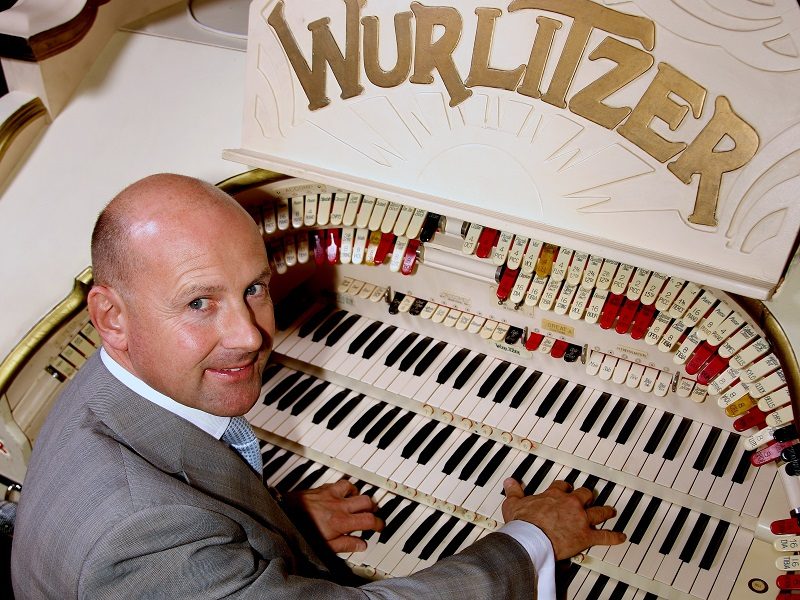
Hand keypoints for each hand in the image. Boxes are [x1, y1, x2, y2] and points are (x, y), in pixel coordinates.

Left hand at [284, 479, 382, 552]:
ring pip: (354, 488)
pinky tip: (343, 493)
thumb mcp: (325, 546)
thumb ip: (346, 544)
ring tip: (358, 503)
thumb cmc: (301, 530)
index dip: (378, 524)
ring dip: (359, 495)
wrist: (282, 513)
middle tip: (371, 515)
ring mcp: (331, 495)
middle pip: (366, 501)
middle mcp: (339, 506)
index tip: (379, 527)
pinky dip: (346, 488)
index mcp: (341, 522)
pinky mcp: (323, 488)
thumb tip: (361, 545)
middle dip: (372, 508)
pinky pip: (340, 483)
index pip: (369, 520)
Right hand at [501, 479, 624, 560]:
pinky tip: (621, 537)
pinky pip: (605, 536)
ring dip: (606, 512)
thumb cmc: (523, 523)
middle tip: (590, 497)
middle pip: (584, 495)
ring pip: (598, 512)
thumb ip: (513, 492)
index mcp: (554, 496)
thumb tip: (509, 483)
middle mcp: (570, 505)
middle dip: (588, 496)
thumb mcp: (513, 504)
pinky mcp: (586, 536)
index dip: (565, 487)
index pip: (562, 486)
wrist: (532, 539)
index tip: (566, 488)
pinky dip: (614, 537)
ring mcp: (580, 520)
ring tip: (610, 511)